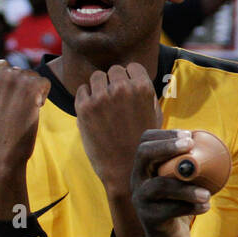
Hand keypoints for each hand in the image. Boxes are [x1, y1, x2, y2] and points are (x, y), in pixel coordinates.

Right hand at [0, 60, 49, 174]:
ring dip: (31, 93)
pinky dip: (42, 98)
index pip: (2, 67)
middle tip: (9, 111)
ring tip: (18, 112)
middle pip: (18, 71)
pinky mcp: (30, 86)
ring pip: (32, 76)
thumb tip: (12, 67)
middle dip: (20, 88)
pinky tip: (29, 111)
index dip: (6, 87)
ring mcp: (11, 78)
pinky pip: (45, 83)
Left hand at [74, 64, 161, 196]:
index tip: (128, 90)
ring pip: (96, 77)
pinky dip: (86, 97)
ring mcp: (101, 97)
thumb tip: (135, 78)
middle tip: (115, 100)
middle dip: (114, 82)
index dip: (130, 78)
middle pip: (113, 70)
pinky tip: (94, 112)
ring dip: (99, 87)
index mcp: (143, 88)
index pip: (132, 67)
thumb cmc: (143, 143)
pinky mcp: (84, 107)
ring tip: (104, 105)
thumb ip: (146, 93)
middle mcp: (122, 89)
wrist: (124, 169)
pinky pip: (82, 89)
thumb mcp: (155, 115)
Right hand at [131, 130, 211, 236]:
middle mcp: (138, 180)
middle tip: (190, 146)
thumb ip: (190, 166)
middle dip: (167, 147)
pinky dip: (191, 207)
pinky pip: (170, 210)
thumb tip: (214, 145)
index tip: (188, 136)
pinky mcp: (150, 219)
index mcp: (145, 167)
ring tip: (207, 193)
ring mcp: (141, 200)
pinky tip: (206, 206)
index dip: (165, 135)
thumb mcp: (182, 182)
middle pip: (144, 155)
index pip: (145, 142)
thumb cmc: (179, 202)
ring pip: (159, 186)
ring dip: (186, 187)